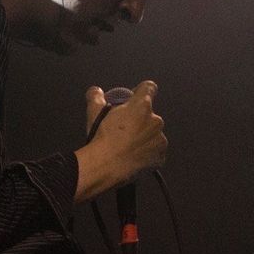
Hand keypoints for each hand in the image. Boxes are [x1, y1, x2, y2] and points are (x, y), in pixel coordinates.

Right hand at [75, 80, 166, 200]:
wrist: (105, 166)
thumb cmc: (101, 137)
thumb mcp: (93, 112)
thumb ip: (95, 97)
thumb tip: (96, 91)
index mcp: (142, 105)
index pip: (149, 87)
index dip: (140, 91)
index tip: (132, 99)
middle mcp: (155, 120)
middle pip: (149, 114)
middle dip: (138, 119)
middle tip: (123, 129)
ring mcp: (160, 139)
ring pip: (152, 134)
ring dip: (143, 137)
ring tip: (127, 146)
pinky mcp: (160, 156)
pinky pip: (155, 152)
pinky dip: (146, 153)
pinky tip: (133, 156)